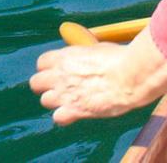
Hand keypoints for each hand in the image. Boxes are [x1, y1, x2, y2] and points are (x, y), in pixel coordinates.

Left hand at [28, 41, 144, 124]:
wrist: (130, 76)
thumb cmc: (119, 59)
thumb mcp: (96, 47)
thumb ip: (83, 53)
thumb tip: (85, 52)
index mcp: (64, 56)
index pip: (41, 63)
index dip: (49, 68)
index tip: (57, 72)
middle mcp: (59, 75)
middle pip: (36, 83)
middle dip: (45, 86)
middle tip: (60, 88)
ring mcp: (65, 93)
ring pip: (45, 101)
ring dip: (56, 102)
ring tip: (70, 102)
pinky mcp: (75, 110)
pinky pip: (58, 118)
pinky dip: (64, 118)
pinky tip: (74, 115)